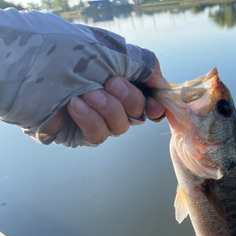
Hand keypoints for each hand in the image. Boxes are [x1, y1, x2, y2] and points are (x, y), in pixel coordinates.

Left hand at [41, 58, 167, 143]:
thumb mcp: (110, 49)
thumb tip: (163, 82)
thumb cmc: (62, 49)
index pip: (146, 94)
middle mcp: (107, 96)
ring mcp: (93, 115)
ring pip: (121, 126)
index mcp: (116, 74)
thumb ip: (143, 64)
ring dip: (108, 109)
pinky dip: (91, 120)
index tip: (156, 104)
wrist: (22, 64)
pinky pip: (99, 135)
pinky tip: (74, 105)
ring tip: (85, 92)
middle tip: (110, 83)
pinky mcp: (77, 132)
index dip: (155, 102)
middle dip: (129, 99)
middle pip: (138, 112)